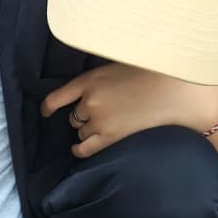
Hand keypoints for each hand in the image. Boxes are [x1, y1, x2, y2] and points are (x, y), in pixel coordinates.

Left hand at [42, 65, 217, 158]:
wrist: (172, 91)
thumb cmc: (148, 75)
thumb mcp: (117, 67)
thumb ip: (97, 80)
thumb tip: (80, 93)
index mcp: (91, 79)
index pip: (58, 96)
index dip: (48, 106)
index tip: (45, 112)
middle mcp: (90, 100)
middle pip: (74, 116)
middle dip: (83, 116)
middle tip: (103, 111)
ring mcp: (98, 120)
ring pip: (80, 132)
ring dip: (87, 130)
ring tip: (107, 123)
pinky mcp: (108, 137)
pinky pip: (83, 149)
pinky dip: (79, 149)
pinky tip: (79, 148)